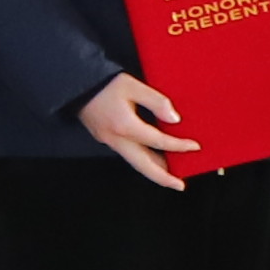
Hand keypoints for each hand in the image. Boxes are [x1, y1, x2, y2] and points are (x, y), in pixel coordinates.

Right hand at [75, 68, 195, 188]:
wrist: (74, 85)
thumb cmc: (103, 83)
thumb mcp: (133, 85)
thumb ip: (156, 101)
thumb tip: (174, 119)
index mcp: (125, 126)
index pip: (158, 141)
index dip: (179, 145)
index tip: (194, 147)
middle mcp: (116, 139)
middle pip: (143, 165)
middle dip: (163, 177)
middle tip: (179, 185)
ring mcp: (108, 140)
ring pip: (135, 162)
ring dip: (153, 170)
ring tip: (169, 175)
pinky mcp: (104, 137)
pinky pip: (127, 154)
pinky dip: (142, 159)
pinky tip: (150, 157)